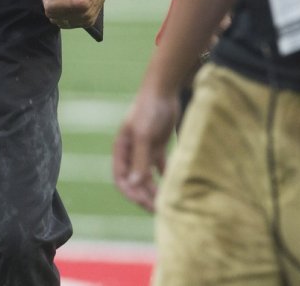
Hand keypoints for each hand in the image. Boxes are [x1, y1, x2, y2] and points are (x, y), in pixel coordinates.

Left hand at [43, 0, 107, 29]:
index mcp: (79, 2)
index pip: (50, 9)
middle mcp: (84, 14)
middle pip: (54, 17)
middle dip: (53, 5)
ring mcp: (87, 20)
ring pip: (59, 22)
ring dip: (58, 11)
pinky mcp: (88, 22)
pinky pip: (68, 23)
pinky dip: (65, 15)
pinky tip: (69, 3)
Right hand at [113, 88, 179, 211]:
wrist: (163, 90)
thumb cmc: (148, 110)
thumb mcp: (143, 136)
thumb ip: (140, 160)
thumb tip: (135, 184)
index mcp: (122, 149)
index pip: (121, 179)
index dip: (131, 193)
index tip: (144, 204)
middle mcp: (131, 152)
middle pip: (136, 181)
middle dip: (146, 196)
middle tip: (161, 209)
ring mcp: (145, 149)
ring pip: (149, 177)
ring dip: (156, 189)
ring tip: (169, 201)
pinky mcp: (158, 146)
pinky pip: (161, 168)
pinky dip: (167, 177)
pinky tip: (178, 186)